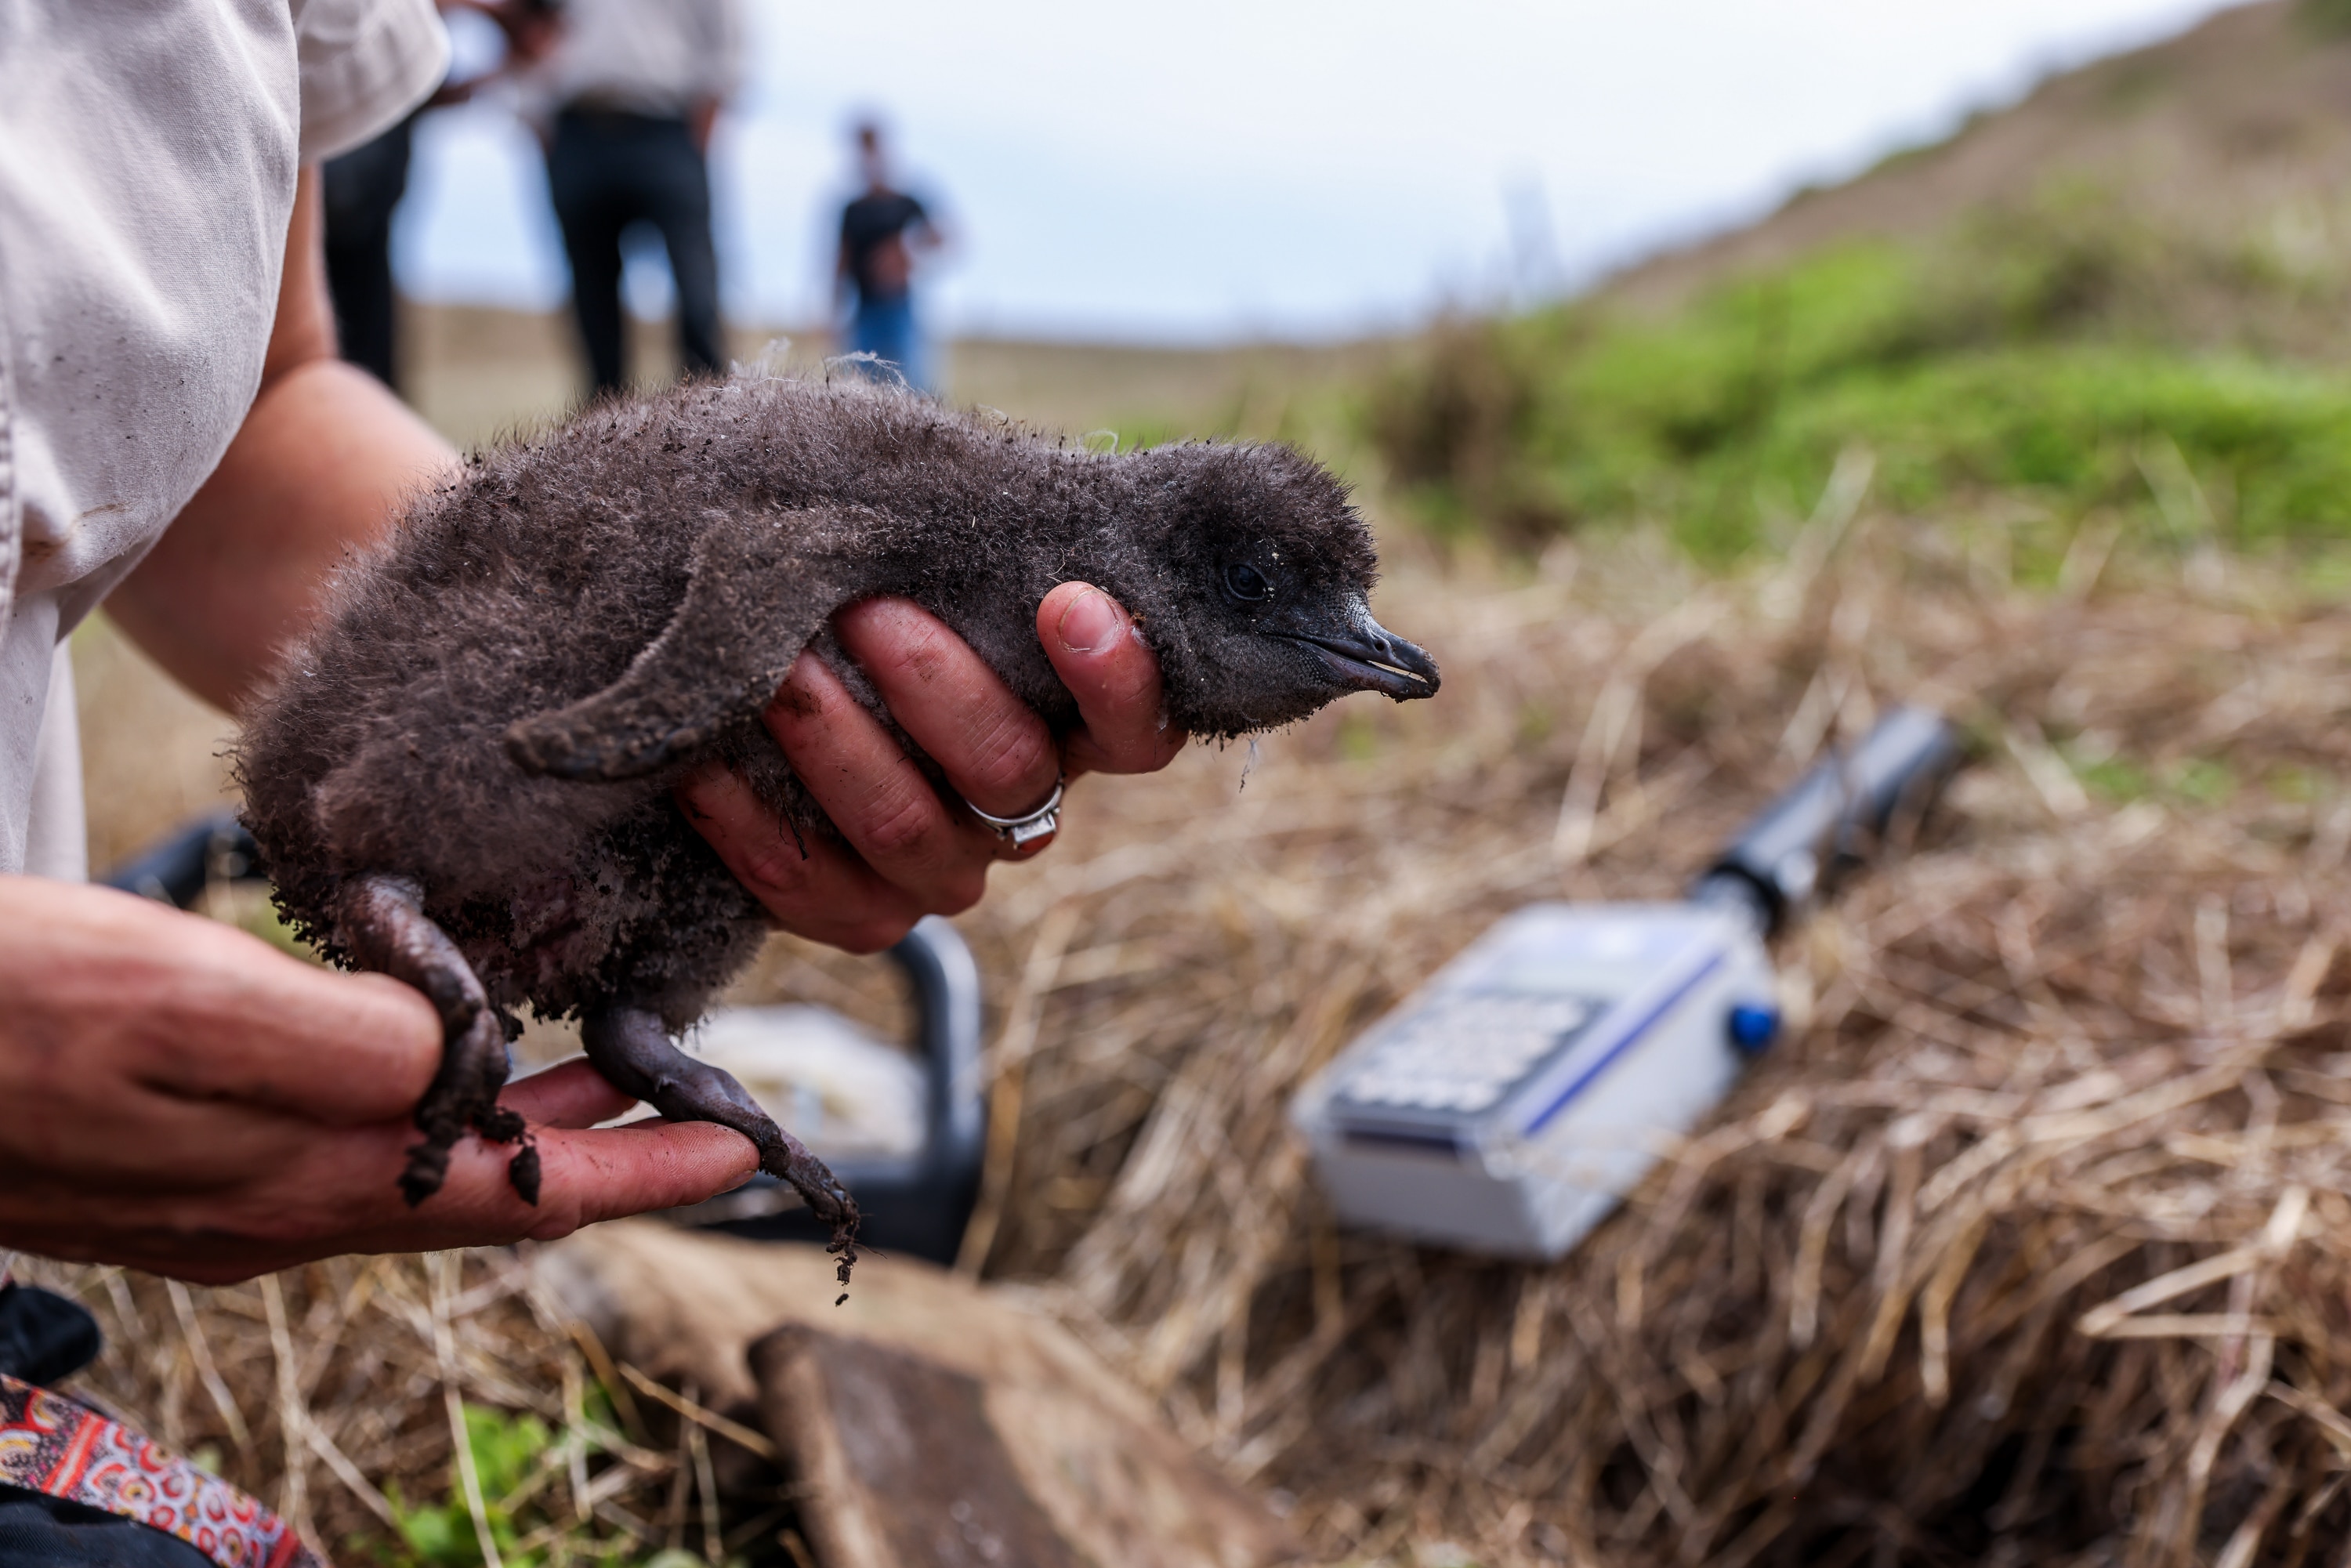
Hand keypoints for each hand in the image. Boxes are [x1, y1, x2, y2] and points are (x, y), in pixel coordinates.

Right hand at [0, 878, 755, 1282]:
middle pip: (490, 1191)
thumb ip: (344, 1049)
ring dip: (530, 1131)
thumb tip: (469, 1065)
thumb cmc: (0, 1013)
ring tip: (610, 1077)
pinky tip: (442, 1063)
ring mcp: (221, 1199)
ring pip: (424, 1173)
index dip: (643, 1170)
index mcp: (301, 1179)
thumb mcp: (181, 1004)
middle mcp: (277, 1210)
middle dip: (610, 1153)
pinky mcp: (170, 1165)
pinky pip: (351, 1152)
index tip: (749, 1151)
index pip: (523, 1191)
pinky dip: (438, 1115)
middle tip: (709, 1113)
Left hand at [679, 582, 1184, 952]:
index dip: (1116, 678)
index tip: (1066, 601)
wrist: (781, 680)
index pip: (1138, 728)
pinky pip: (819, 890)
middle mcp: (1024, 811)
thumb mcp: (925, 564)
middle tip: (867, 610)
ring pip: (911, 831)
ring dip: (837, 746)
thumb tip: (940, 486)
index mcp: (1073, 730)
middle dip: (936, 687)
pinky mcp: (866, 916)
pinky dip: (754, 824)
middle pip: (1012, 771)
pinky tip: (703, 763)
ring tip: (776, 670)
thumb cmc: (874, 596)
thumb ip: (954, 546)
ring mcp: (947, 872)